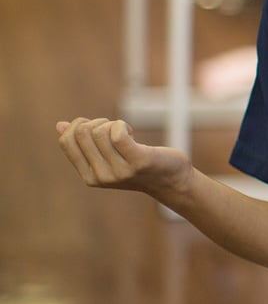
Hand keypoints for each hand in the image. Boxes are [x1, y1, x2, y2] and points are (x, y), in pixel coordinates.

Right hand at [55, 117, 191, 196]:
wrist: (172, 181)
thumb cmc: (139, 164)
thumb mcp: (108, 157)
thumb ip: (86, 145)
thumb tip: (60, 125)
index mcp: (89, 177)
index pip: (66, 141)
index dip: (77, 125)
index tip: (96, 126)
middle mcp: (101, 177)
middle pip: (83, 132)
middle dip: (97, 122)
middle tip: (115, 129)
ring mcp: (119, 171)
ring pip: (100, 131)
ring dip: (114, 124)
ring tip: (127, 135)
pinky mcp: (138, 161)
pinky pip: (118, 134)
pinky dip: (122, 125)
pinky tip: (131, 132)